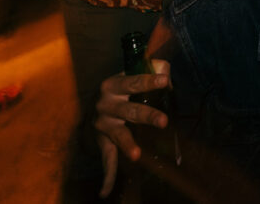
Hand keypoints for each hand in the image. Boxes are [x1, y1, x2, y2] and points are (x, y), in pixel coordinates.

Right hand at [94, 60, 170, 197]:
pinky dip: (107, 176)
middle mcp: (105, 105)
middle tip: (163, 121)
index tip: (164, 82)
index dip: (148, 81)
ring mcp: (103, 125)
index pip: (133, 81)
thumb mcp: (132, 73)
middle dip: (146, 116)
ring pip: (118, 136)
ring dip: (127, 145)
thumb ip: (154, 69)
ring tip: (137, 155)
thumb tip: (168, 75)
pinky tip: (105, 192)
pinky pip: (106, 160)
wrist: (91, 105)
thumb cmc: (122, 87)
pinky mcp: (102, 142)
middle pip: (130, 111)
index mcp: (113, 85)